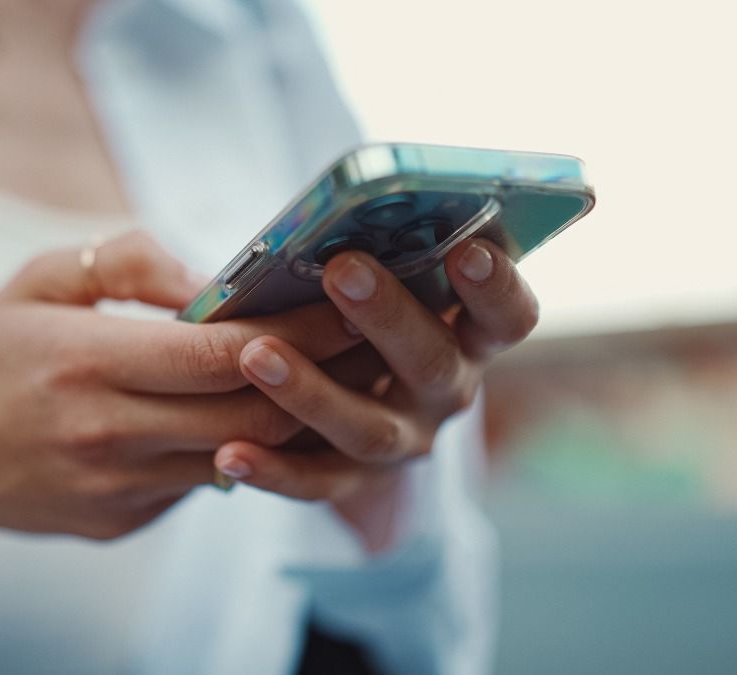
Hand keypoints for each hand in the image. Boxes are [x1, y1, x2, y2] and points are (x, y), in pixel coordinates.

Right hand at [0, 231, 360, 631]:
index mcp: (85, 361)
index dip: (298, 329)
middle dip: (321, 375)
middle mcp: (107, 432)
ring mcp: (118, 488)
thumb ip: (125, 262)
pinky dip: (237, 447)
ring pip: (239, 455)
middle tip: (368, 339)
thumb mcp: (35, 280)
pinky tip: (257, 414)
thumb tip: (210, 278)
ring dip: (292, 417)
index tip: (351, 301)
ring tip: (333, 373)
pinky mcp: (122, 521)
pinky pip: (202, 481)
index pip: (222, 351)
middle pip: (250, 412)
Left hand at [212, 240, 538, 545]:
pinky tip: (229, 453)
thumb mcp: (392, 291)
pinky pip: (312, 482)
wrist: (357, 421)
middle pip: (430, 362)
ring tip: (256, 356)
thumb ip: (384, 259)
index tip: (468, 250)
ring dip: (311, 391)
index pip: (507, 318)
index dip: (496, 288)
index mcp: (468, 339)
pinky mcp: (350, 484)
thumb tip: (338, 212)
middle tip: (341, 268)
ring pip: (366, 427)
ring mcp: (401, 443)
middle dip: (387, 315)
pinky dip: (271, 470)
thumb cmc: (367, 323)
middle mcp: (444, 394)